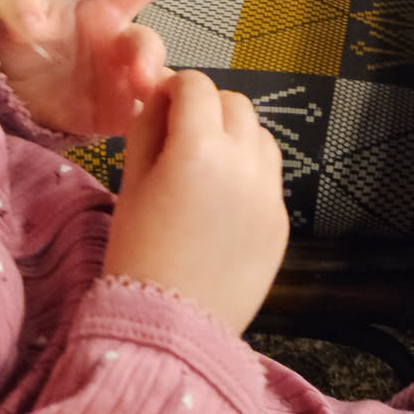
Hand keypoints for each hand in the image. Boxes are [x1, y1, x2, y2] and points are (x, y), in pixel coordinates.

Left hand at [0, 0, 208, 135]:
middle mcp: (123, 44)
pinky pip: (150, 118)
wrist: (17, 98)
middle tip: (140, 79)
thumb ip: (19, 10)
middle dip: (148, 57)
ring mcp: (128, 81)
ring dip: (157, 93)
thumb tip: (26, 9)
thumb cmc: (26, 46)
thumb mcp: (14, 23)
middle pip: (149, 44)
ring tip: (143, 105)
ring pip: (158, 82)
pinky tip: (154, 133)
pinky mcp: (124, 115)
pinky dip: (156, 124)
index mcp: (103, 13)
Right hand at [105, 72, 288, 334]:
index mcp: (199, 148)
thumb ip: (147, 130)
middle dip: (207, 108)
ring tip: (206, 167)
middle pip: (234, 103)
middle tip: (180, 136)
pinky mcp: (282, 221)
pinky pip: (270, 176)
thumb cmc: (138, 256)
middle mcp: (244, 162)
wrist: (171, 328)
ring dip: (234, 136)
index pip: (196, 86)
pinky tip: (222, 201)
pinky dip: (249, 172)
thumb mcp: (131, 185)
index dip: (175, 89)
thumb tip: (161, 96)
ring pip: (260, 135)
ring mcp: (270, 193)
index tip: (161, 106)